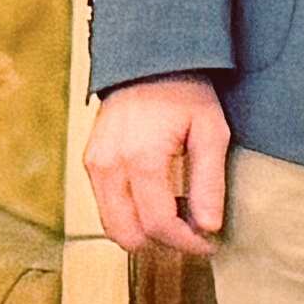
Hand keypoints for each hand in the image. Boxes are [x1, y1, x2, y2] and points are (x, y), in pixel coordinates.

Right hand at [84, 74, 231, 256]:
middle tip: (193, 234)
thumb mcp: (211, 132)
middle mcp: (110, 165)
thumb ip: (209, 183)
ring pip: (113, 226)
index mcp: (141, 158)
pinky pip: (107, 206)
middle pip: (128, 234)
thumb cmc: (186, 92)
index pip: (158, 224)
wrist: (148, 59)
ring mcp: (95, 164)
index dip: (186, 243)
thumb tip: (208, 227)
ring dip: (145, 233)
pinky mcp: (91, 162)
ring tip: (179, 217)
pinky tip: (160, 201)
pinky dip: (131, 215)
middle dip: (163, 244)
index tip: (209, 243)